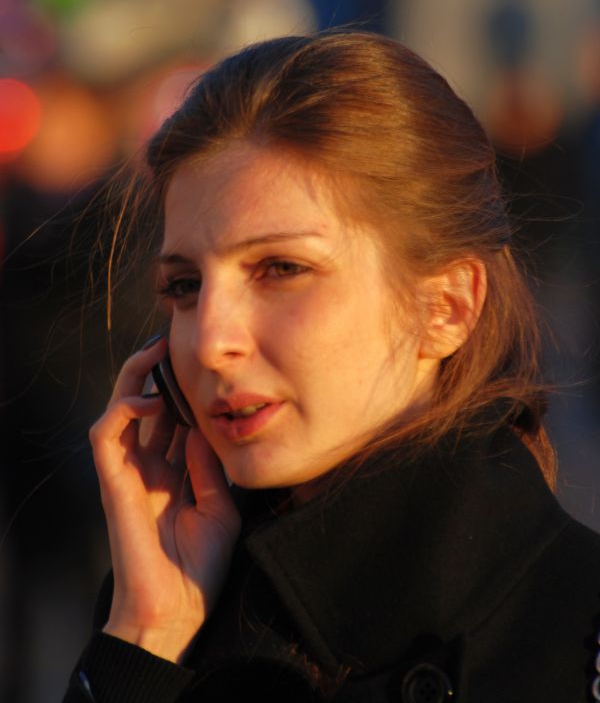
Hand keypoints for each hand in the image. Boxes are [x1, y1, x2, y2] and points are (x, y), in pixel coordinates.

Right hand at [90, 337, 240, 663]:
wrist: (175, 610)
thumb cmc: (199, 567)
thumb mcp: (220, 507)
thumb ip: (209, 466)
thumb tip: (204, 427)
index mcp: (172, 472)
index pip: (174, 419)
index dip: (184, 389)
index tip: (203, 362)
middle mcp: (148, 467)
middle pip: (146, 406)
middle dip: (156, 372)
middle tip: (173, 343)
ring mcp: (128, 473)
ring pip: (120, 410)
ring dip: (134, 377)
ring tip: (156, 352)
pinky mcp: (113, 482)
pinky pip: (106, 435)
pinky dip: (124, 410)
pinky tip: (151, 400)